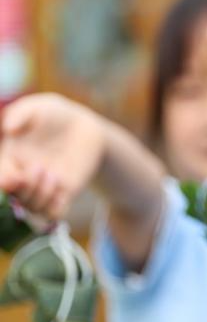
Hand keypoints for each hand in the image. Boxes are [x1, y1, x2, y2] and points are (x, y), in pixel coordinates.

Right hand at [0, 93, 105, 221]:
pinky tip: (63, 190)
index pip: (1, 181)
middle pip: (14, 199)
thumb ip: (22, 114)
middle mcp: (23, 178)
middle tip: (40, 168)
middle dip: (25, 189)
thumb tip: (9, 128)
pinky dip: (55, 209)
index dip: (4, 183)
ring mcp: (43, 188)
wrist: (82, 126)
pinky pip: (54, 214)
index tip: (14, 177)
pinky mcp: (63, 194)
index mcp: (9, 160)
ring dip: (42, 196)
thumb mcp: (38, 107)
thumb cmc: (54, 115)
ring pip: (33, 208)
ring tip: (54, 174)